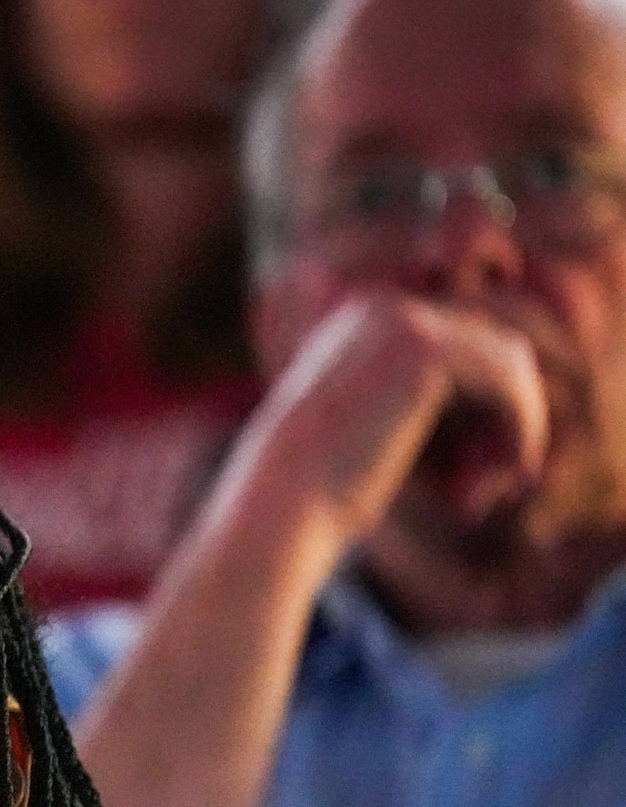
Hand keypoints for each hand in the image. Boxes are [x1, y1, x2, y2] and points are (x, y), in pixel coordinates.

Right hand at [240, 292, 550, 559]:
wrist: (282, 500)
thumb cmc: (320, 485)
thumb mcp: (375, 427)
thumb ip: (427, 399)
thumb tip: (514, 398)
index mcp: (359, 319)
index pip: (460, 341)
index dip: (483, 401)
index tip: (481, 462)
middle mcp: (378, 305)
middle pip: (490, 343)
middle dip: (507, 409)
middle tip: (501, 473)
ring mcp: (401, 319)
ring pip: (509, 360)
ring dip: (521, 420)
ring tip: (510, 476)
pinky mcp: (425, 349)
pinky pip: (508, 382)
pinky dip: (524, 427)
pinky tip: (516, 469)